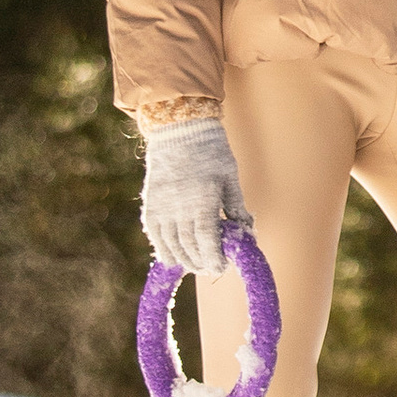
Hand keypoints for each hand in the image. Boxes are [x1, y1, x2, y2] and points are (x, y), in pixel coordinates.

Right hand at [140, 116, 248, 276]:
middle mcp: (180, 211)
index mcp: (203, 203)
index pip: (208, 243)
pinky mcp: (150, 207)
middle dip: (202, 263)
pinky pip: (156, 238)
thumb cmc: (210, 152)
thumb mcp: (229, 177)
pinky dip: (165, 252)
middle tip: (212, 267)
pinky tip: (174, 258)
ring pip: (172, 247)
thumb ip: (236, 206)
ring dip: (185, 261)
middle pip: (190, 249)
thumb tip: (246, 230)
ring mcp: (162, 210)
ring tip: (196, 264)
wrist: (179, 130)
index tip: (221, 266)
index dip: (215, 259)